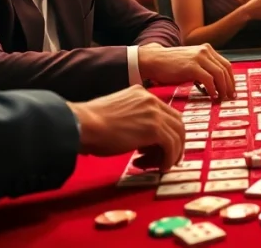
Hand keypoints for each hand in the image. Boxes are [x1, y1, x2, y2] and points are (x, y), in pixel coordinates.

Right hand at [67, 85, 184, 169]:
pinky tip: (160, 167)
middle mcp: (151, 100)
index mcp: (141, 93)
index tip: (156, 148)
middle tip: (166, 158)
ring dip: (172, 153)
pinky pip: (172, 146)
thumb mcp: (116, 114)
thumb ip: (133, 120)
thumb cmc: (90, 124)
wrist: (82, 125)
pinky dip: (169, 159)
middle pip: (177, 122)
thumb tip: (142, 140)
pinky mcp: (154, 129)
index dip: (165, 132)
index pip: (165, 112)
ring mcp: (154, 113)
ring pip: (177, 135)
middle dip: (175, 143)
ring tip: (160, 166)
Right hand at [139, 44, 235, 99]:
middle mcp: (205, 51)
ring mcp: (199, 57)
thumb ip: (204, 68)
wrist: (154, 60)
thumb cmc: (171, 64)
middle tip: (230, 97)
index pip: (225, 64)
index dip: (231, 78)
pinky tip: (212, 96)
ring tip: (222, 98)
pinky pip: (209, 79)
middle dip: (230, 85)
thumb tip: (216, 84)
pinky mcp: (192, 66)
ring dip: (223, 88)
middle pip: (225, 69)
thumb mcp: (191, 62)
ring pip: (219, 74)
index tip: (232, 90)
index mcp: (206, 49)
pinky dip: (212, 89)